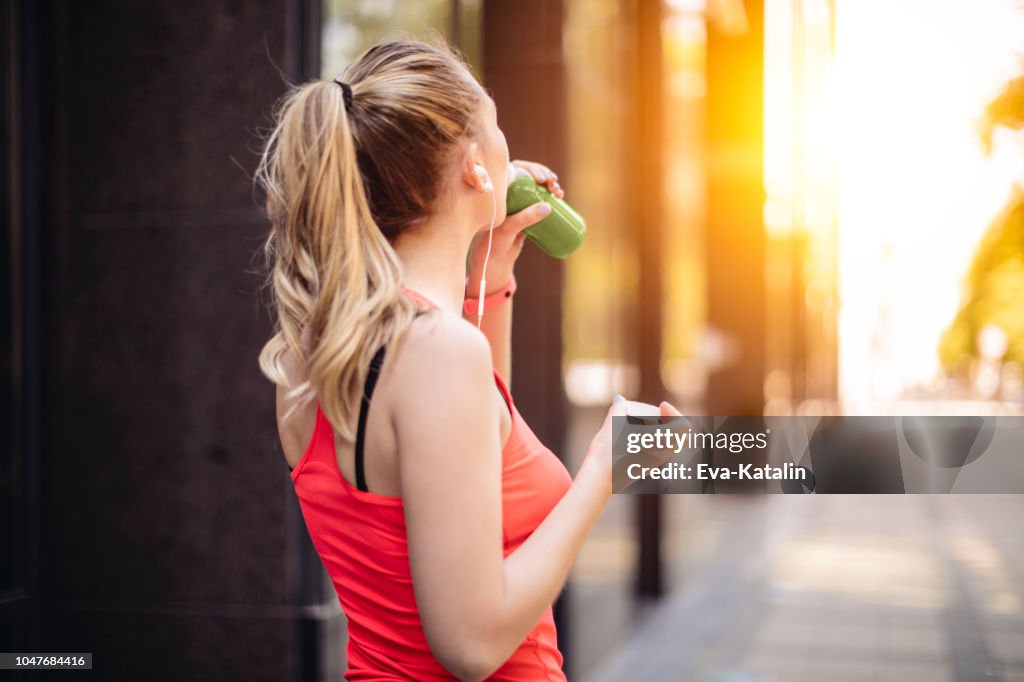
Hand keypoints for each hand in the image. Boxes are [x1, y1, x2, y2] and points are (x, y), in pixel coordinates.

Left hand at [466, 159, 562, 294]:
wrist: (495, 259)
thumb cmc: (495, 241)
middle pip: (530, 177)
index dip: (532, 168)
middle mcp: (509, 193)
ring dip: (550, 186)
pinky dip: (550, 196)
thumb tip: (548, 207)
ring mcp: (519, 203)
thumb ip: (525, 218)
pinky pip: (540, 200)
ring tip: (559, 193)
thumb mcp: (510, 228)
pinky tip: (559, 196)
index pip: (516, 169)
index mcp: (500, 189)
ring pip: (536, 188)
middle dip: (545, 177)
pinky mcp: (527, 213)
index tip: (543, 178)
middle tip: (554, 186)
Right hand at [584, 398, 684, 491]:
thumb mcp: (612, 424)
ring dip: (656, 428)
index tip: (661, 406)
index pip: (683, 426)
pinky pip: (656, 450)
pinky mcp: (644, 467)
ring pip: (666, 442)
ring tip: (636, 422)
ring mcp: (653, 463)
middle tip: (649, 413)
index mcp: (661, 443)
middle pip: (676, 434)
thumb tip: (619, 400)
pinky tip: (629, 435)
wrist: (599, 479)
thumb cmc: (608, 452)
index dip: (674, 412)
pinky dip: (648, 438)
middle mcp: (661, 455)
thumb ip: (618, 408)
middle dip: (664, 419)